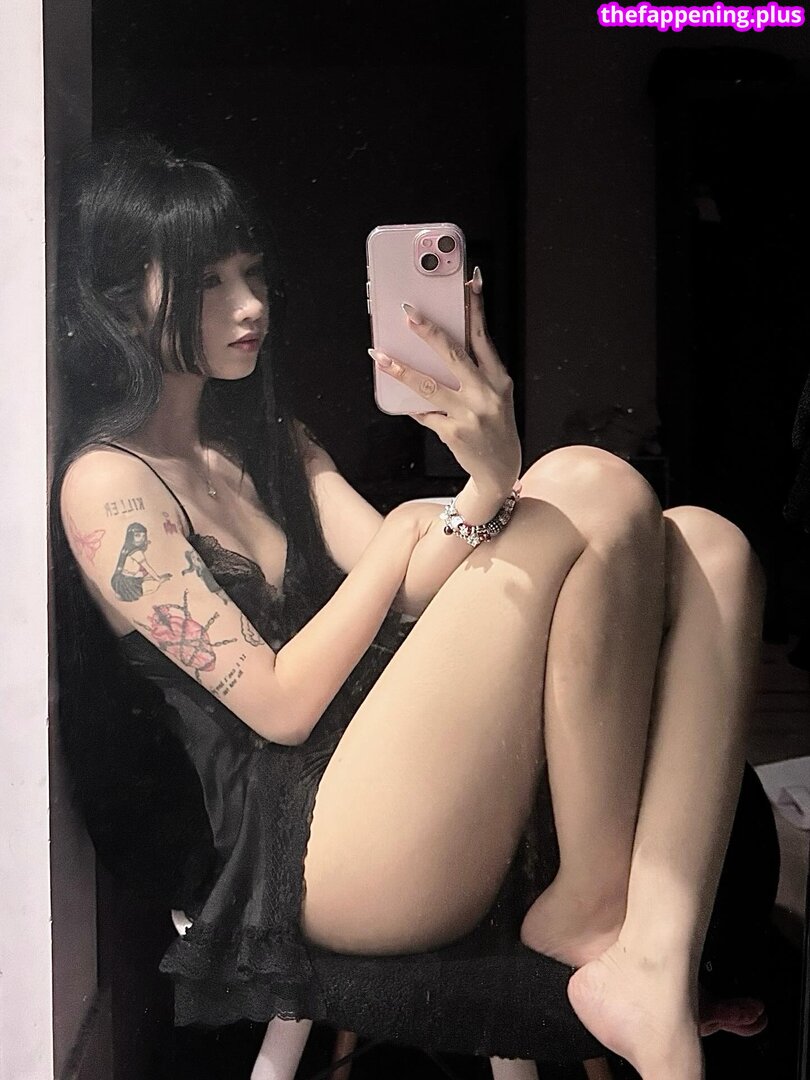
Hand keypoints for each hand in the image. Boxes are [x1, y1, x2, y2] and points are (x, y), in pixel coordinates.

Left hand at [369, 266, 521, 494]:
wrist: (500, 469)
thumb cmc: (494, 426)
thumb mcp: (495, 395)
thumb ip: (475, 372)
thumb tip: (440, 345)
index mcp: (499, 379)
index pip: (485, 336)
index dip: (476, 307)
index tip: (469, 281)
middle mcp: (487, 393)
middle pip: (453, 354)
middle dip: (428, 331)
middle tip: (407, 314)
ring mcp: (469, 414)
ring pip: (428, 384)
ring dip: (401, 369)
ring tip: (381, 357)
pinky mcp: (453, 432)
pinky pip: (424, 412)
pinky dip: (412, 405)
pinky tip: (399, 398)